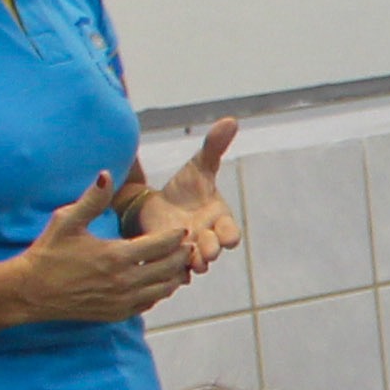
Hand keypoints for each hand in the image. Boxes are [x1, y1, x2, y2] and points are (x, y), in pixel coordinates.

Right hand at [7, 173, 198, 325]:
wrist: (30, 291)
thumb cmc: (48, 253)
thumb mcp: (66, 221)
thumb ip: (92, 199)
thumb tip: (107, 173)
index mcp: (116, 256)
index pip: (161, 244)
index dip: (176, 236)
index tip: (183, 229)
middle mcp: (124, 281)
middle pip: (169, 267)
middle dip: (182, 255)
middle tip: (189, 245)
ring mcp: (122, 300)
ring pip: (164, 289)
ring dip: (175, 275)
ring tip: (180, 263)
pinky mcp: (117, 313)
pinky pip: (149, 302)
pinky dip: (159, 291)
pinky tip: (159, 281)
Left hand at [125, 117, 242, 270]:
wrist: (159, 206)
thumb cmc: (185, 188)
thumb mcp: (198, 167)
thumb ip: (214, 147)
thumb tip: (231, 120)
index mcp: (219, 219)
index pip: (231, 231)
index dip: (229, 235)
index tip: (226, 237)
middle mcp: (207, 238)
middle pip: (213, 250)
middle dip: (209, 251)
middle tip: (204, 254)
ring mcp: (188, 251)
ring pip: (194, 264)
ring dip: (190, 264)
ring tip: (184, 262)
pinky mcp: (169, 259)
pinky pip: (174, 269)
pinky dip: (171, 269)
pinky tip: (164, 262)